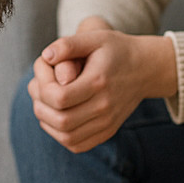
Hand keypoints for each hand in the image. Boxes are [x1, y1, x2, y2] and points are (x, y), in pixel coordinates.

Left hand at [28, 25, 176, 153]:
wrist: (145, 69)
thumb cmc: (116, 50)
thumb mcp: (95, 38)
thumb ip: (68, 44)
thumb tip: (46, 57)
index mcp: (99, 82)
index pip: (60, 97)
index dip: (42, 88)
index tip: (42, 72)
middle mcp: (105, 107)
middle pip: (61, 120)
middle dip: (40, 106)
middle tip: (37, 89)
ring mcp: (108, 122)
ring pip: (67, 137)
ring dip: (46, 122)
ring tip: (43, 103)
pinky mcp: (107, 131)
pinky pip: (77, 145)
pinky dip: (59, 134)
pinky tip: (55, 116)